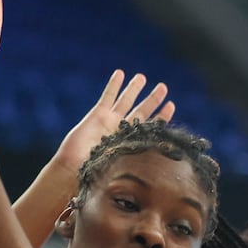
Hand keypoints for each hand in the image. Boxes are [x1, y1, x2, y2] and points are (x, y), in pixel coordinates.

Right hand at [53, 71, 174, 172]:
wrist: (76, 170)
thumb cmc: (99, 174)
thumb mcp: (125, 167)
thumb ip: (139, 160)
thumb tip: (161, 162)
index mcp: (132, 143)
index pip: (150, 127)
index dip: (161, 116)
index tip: (171, 105)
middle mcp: (122, 131)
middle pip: (141, 111)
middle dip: (152, 99)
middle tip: (163, 88)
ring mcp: (109, 122)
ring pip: (125, 101)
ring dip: (134, 88)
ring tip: (142, 77)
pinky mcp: (97, 115)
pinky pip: (107, 97)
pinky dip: (114, 85)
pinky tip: (120, 73)